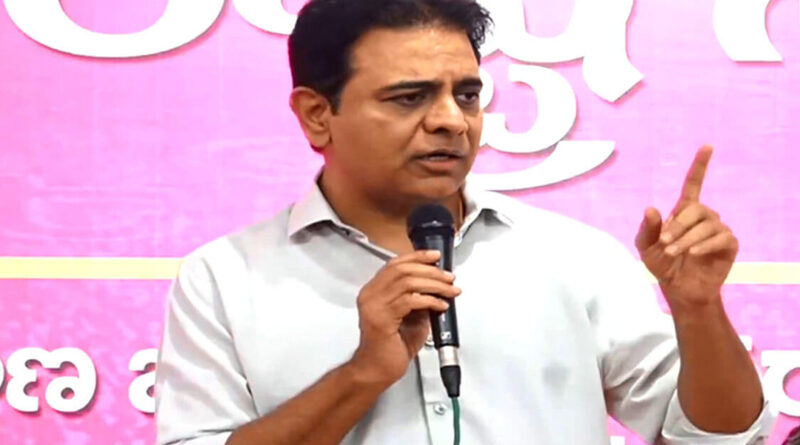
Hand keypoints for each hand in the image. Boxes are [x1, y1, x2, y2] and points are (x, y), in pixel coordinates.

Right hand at [349, 250, 459, 385]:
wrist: (377, 370)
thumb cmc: (392, 347)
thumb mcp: (410, 316)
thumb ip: (419, 299)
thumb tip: (438, 285)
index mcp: (374, 290)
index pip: (395, 264)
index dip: (417, 256)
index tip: (436, 256)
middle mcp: (370, 294)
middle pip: (402, 270)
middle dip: (430, 270)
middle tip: (449, 276)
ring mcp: (374, 306)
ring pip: (407, 283)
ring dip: (434, 284)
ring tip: (450, 290)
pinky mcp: (381, 319)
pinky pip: (410, 301)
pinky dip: (430, 300)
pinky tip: (441, 305)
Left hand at [635, 146, 737, 309]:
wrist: (679, 289)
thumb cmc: (662, 264)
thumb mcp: (646, 247)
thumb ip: (647, 229)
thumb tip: (651, 208)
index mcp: (684, 211)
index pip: (693, 183)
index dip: (700, 165)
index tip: (707, 146)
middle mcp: (703, 216)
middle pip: (695, 209)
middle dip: (677, 225)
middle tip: (665, 243)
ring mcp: (718, 229)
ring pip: (707, 224)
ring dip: (687, 238)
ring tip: (674, 252)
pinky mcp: (728, 244)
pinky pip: (720, 238)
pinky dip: (704, 245)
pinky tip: (693, 254)